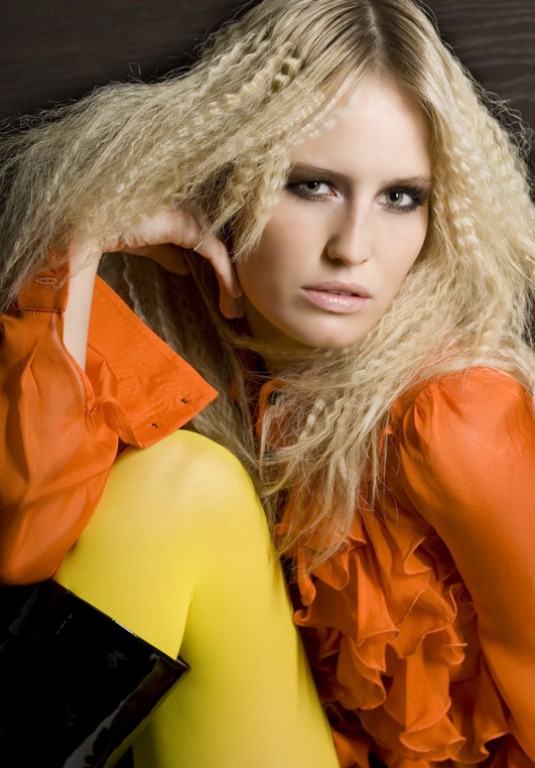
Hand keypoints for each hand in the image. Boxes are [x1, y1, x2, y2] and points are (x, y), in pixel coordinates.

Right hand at [102, 207, 243, 319]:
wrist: (96, 224)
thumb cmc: (116, 227)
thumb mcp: (148, 245)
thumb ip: (169, 254)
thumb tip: (184, 269)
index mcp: (186, 211)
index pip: (212, 242)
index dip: (222, 269)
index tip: (229, 296)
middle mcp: (194, 208)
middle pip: (222, 247)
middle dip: (230, 279)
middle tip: (236, 309)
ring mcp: (192, 214)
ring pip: (222, 252)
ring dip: (230, 283)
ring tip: (234, 311)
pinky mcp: (189, 225)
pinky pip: (216, 253)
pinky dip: (226, 275)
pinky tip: (234, 294)